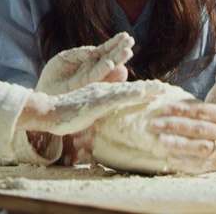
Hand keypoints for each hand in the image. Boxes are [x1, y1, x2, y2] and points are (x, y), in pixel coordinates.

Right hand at [18, 80, 164, 135]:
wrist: (49, 113)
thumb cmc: (66, 116)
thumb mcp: (86, 116)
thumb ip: (97, 115)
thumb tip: (105, 128)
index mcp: (102, 94)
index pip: (125, 92)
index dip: (141, 91)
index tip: (156, 91)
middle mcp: (103, 91)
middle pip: (130, 88)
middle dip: (148, 88)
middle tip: (165, 87)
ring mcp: (100, 95)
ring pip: (127, 90)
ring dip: (145, 88)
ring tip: (160, 87)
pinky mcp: (96, 101)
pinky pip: (116, 96)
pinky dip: (129, 93)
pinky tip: (141, 92)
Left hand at [35, 32, 132, 94]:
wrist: (43, 92)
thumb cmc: (54, 75)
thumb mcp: (65, 58)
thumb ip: (80, 53)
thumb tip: (94, 50)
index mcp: (90, 61)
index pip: (105, 51)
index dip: (115, 44)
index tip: (125, 36)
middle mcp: (94, 71)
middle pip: (110, 59)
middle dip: (120, 51)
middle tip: (131, 41)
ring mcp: (91, 81)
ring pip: (107, 70)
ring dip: (118, 61)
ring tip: (127, 52)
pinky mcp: (85, 90)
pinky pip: (96, 80)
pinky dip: (104, 73)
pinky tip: (111, 64)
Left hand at [148, 64, 215, 172]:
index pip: (205, 112)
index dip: (183, 110)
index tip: (162, 108)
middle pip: (201, 131)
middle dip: (176, 127)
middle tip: (154, 124)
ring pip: (202, 150)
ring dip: (180, 146)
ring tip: (160, 141)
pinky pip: (202, 166)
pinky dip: (186, 163)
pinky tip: (169, 158)